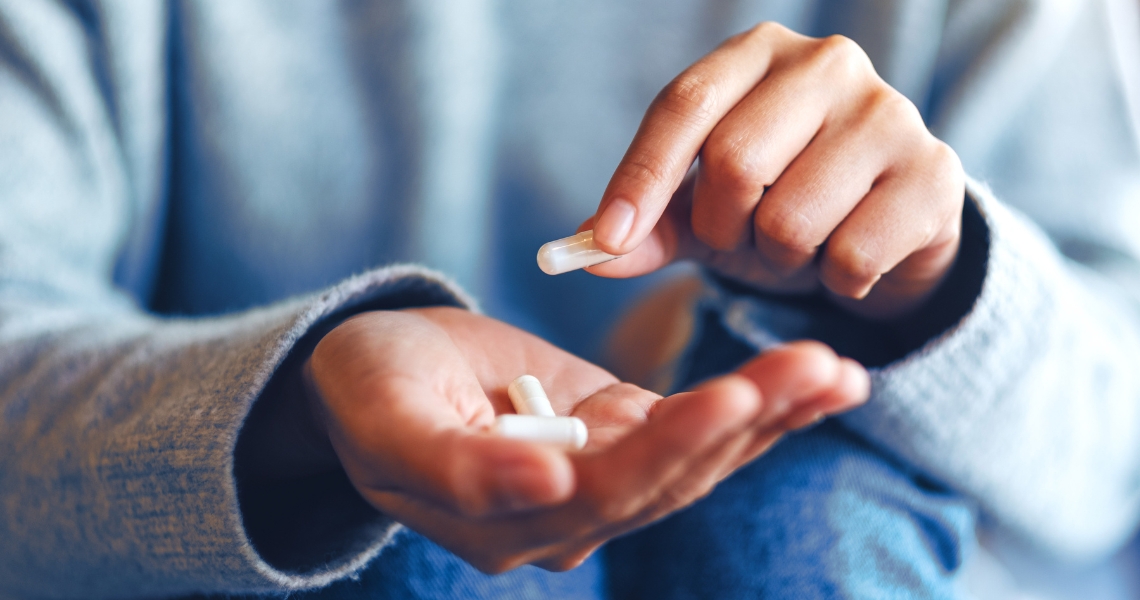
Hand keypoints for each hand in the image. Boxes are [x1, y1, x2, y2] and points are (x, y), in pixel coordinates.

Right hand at [305, 307, 868, 571]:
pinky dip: (756, 402)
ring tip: (837, 371)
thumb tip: (544, 486)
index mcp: (511, 521)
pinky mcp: (617, 431)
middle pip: (673, 475)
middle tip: (817, 366)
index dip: (669, 451)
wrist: (374, 369)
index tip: (727, 399)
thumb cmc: (366, 390)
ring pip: (698, 454)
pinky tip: (818, 380)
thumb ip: (457, 466)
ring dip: (769, 413)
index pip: (606, 492)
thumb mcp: (387, 421)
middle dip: (746, 420)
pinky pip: (694, 424)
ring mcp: (599, 474)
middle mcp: (568, 513)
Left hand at [586, 22, 964, 318]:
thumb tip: (584, 256)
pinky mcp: (934, 174)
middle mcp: (827, 63)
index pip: (684, 104)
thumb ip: (645, 227)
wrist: (886, 225)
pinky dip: (836, 280)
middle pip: (733, 162)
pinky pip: (851, 257)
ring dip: (779, 258)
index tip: (607, 238)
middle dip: (722, 227)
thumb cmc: (781, 201)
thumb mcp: (705, 209)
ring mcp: (890, 112)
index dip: (639, 177)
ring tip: (800, 242)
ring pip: (790, 219)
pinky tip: (850, 257)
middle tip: (743, 235)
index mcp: (759, 52)